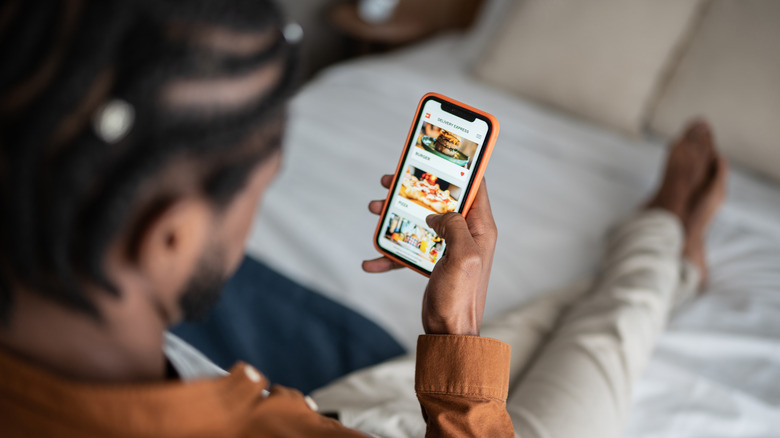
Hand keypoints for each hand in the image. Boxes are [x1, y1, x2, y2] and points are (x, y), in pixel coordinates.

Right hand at [364, 175, 497, 335]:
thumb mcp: (463, 256)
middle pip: (439, 199)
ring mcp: (448, 248)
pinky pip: (409, 250)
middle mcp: (466, 234)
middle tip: (391, 178)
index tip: (440, 150)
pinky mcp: (432, 262)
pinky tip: (371, 261)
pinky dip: (390, 253)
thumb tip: (437, 214)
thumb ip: (454, 226)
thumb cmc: (460, 298)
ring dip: (396, 214)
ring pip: (420, 220)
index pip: (475, 185)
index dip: (460, 165)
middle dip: (414, 187)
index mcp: (480, 228)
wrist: (448, 334)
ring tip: (374, 209)